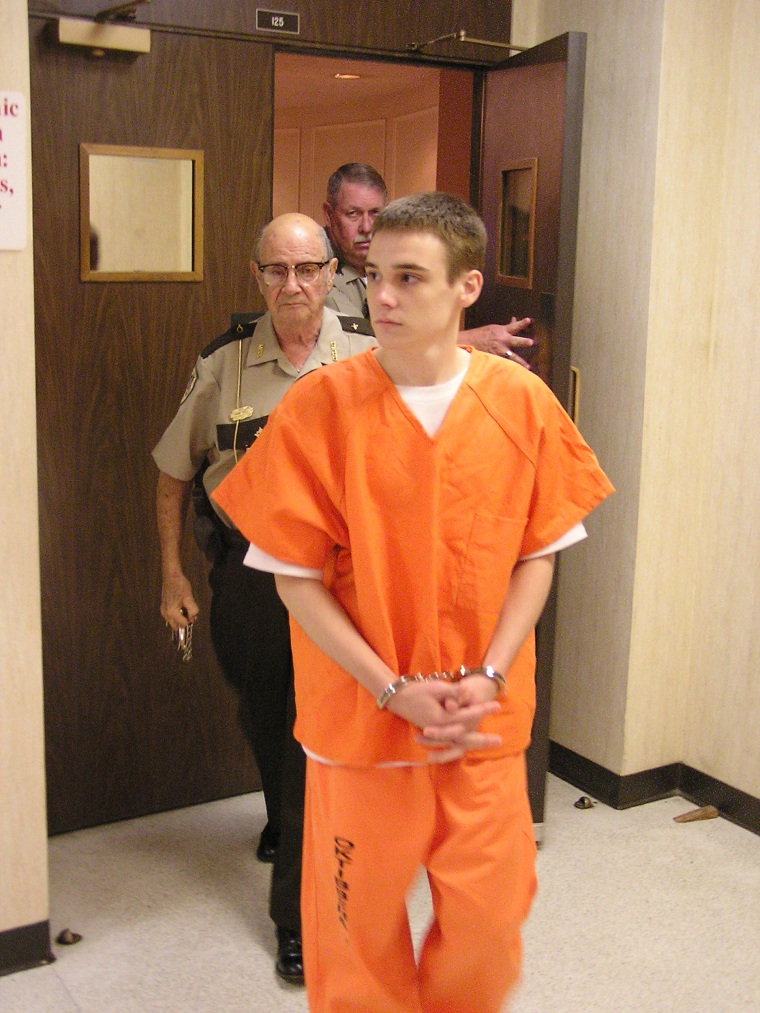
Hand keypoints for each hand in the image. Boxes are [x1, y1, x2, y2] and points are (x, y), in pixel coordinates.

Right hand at [160, 572, 199, 629]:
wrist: (171, 576)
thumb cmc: (180, 586)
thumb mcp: (190, 598)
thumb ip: (193, 611)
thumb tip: (192, 619)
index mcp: (171, 612)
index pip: (183, 625)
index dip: (189, 620)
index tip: (191, 612)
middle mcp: (165, 614)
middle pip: (176, 626)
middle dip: (183, 621)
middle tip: (188, 610)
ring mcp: (163, 611)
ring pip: (173, 622)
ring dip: (179, 618)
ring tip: (183, 607)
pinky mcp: (163, 607)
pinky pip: (170, 616)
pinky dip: (176, 614)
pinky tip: (179, 605)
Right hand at [386, 678, 501, 760]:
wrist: (398, 698)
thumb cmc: (416, 691)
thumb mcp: (435, 688)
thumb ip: (453, 692)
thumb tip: (468, 691)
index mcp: (442, 718)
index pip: (467, 715)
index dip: (483, 709)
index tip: (497, 705)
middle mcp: (441, 729)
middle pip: (466, 738)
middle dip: (483, 739)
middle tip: (500, 740)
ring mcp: (437, 733)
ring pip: (459, 743)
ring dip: (475, 743)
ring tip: (489, 743)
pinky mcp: (435, 733)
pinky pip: (451, 743)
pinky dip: (462, 744)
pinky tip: (471, 744)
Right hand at [460, 317, 533, 366]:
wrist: (465, 344)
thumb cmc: (478, 336)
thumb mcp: (492, 329)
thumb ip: (504, 327)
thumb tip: (514, 320)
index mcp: (500, 331)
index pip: (514, 326)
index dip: (522, 323)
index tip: (529, 320)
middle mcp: (501, 340)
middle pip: (516, 341)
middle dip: (524, 342)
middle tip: (532, 342)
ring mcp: (499, 351)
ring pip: (512, 357)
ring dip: (521, 362)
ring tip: (528, 367)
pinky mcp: (495, 359)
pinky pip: (505, 364)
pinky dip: (509, 368)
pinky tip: (515, 374)